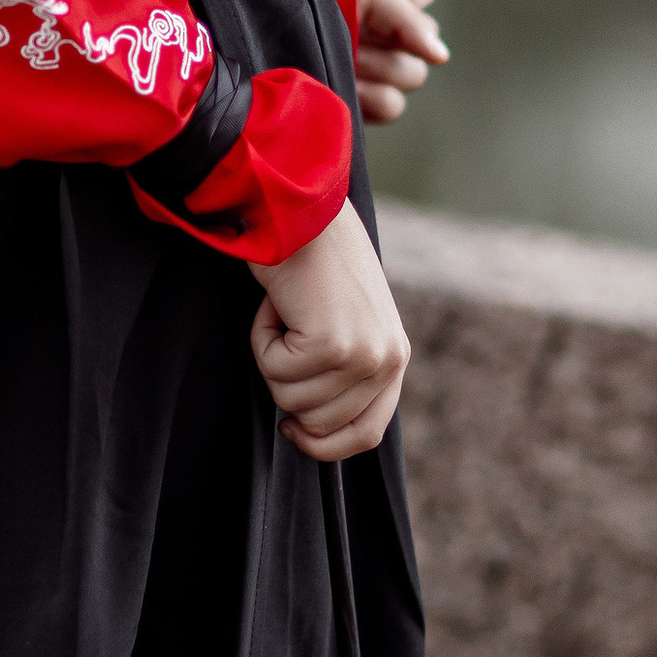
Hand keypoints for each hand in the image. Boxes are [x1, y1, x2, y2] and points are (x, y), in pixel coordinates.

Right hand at [251, 198, 409, 460]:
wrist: (304, 212)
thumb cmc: (315, 265)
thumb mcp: (344, 325)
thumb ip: (344, 374)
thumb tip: (307, 430)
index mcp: (395, 359)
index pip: (365, 435)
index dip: (321, 443)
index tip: (290, 429)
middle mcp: (388, 361)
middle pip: (317, 423)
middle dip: (286, 383)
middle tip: (290, 332)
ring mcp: (364, 356)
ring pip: (289, 399)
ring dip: (271, 356)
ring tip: (287, 311)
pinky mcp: (333, 345)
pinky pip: (273, 370)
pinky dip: (261, 337)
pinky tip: (278, 303)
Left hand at [352, 0, 447, 127]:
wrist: (254, 27)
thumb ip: (401, 13)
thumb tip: (441, 56)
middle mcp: (383, 25)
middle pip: (424, 39)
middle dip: (384, 37)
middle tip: (349, 33)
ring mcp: (376, 65)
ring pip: (410, 75)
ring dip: (375, 67)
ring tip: (343, 59)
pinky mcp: (364, 101)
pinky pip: (391, 105)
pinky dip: (368, 96)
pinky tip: (344, 84)